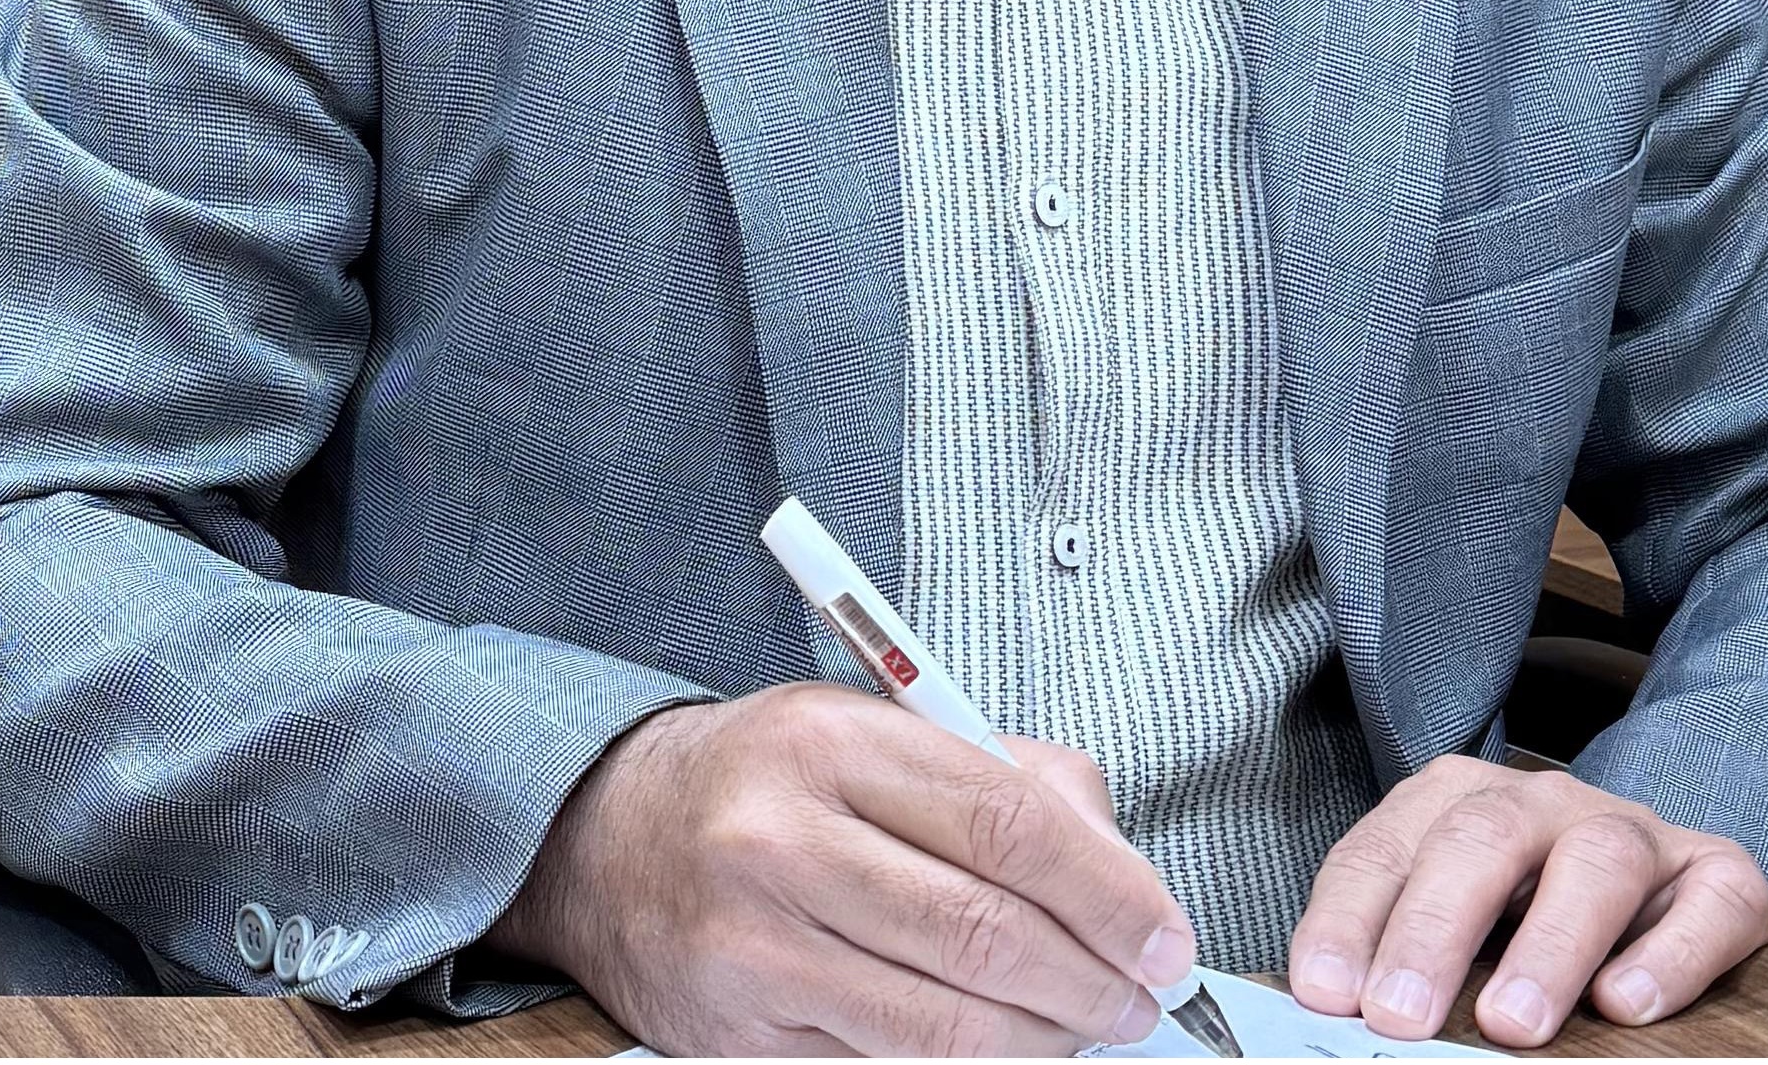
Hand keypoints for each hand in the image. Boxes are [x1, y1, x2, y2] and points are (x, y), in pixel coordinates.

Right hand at [491, 685, 1202, 1054]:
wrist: (603, 840)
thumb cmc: (762, 784)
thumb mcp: (871, 734)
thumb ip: (1007, 781)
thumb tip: (1122, 874)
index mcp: (827, 740)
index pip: (1008, 822)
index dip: (1110, 893)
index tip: (1163, 939)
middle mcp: (780, 837)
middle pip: (987, 931)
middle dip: (1094, 984)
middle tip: (1139, 1001)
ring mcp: (753, 941)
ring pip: (949, 1023)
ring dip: (1045, 1041)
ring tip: (1080, 1030)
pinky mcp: (739, 1030)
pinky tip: (996, 1046)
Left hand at [1289, 756, 1767, 1046]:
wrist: (1665, 884)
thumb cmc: (1528, 918)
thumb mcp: (1459, 924)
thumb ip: (1407, 955)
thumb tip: (1344, 1015)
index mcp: (1455, 800)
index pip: (1383, 852)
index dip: (1349, 921)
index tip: (1325, 994)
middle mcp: (1541, 801)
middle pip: (1480, 842)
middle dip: (1433, 931)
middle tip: (1400, 1017)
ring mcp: (1636, 831)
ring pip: (1596, 863)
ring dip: (1547, 947)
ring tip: (1510, 1025)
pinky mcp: (1722, 875)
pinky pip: (1709, 901)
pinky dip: (1669, 955)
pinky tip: (1624, 1006)